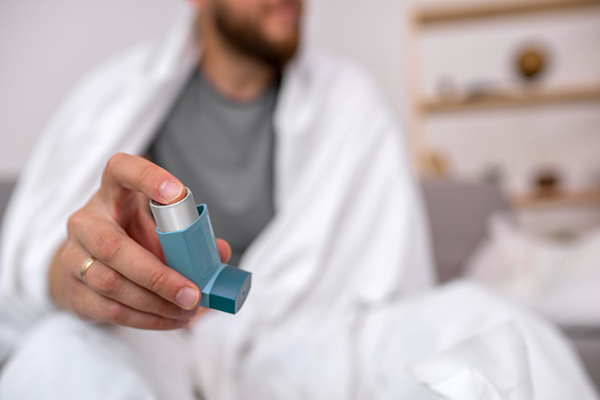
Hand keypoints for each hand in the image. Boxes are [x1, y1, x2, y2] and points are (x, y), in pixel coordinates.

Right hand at [49, 153, 230, 329]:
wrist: (88, 265)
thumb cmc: (133, 239)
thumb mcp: (157, 229)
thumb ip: (190, 236)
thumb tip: (220, 252)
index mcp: (111, 195)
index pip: (120, 170)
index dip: (147, 177)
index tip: (177, 193)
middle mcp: (85, 222)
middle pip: (112, 245)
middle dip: (158, 274)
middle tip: (193, 293)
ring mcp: (73, 257)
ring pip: (111, 283)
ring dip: (156, 303)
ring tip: (188, 310)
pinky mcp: (73, 291)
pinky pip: (109, 310)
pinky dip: (146, 319)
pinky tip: (172, 320)